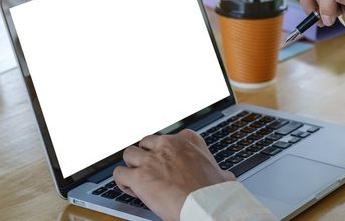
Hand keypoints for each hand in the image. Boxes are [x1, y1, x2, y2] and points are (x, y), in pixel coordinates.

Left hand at [113, 129, 235, 220]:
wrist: (206, 206)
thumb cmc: (215, 193)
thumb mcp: (222, 176)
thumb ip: (218, 172)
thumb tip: (225, 177)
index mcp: (188, 141)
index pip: (169, 139)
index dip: (165, 153)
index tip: (167, 163)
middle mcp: (168, 145)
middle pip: (146, 143)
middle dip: (147, 156)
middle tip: (151, 171)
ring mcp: (151, 160)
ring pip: (130, 153)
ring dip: (132, 166)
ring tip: (137, 179)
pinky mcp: (139, 176)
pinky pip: (119, 173)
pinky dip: (122, 181)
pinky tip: (130, 188)